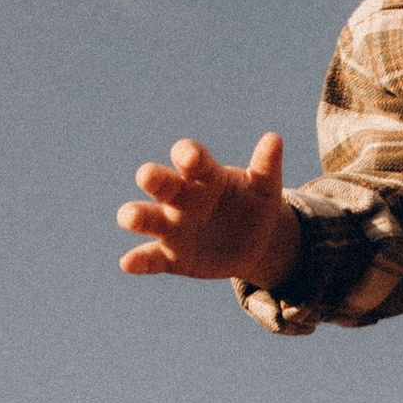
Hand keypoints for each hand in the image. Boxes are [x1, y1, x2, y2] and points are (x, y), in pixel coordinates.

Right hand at [118, 131, 299, 287]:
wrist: (255, 244)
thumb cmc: (254, 206)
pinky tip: (128, 263)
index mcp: (203, 175)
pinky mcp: (171, 256)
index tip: (191, 157)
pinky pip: (151, 258)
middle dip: (153, 178)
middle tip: (148, 176)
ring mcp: (172, 226)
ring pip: (147, 217)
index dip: (187, 155)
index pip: (188, 157)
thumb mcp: (265, 189)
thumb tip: (274, 138)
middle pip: (160, 182)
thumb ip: (266, 167)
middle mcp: (180, 197)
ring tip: (129, 217)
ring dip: (136, 215)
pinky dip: (139, 260)